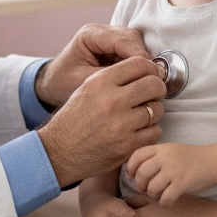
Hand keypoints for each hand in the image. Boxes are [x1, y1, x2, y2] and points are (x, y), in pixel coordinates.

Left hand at [35, 24, 150, 108]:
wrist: (52, 84)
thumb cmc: (63, 83)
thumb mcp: (83, 82)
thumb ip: (109, 78)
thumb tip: (136, 81)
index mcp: (90, 35)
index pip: (121, 39)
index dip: (139, 56)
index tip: (151, 73)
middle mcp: (101, 32)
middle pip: (132, 39)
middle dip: (145, 58)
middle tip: (156, 78)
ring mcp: (109, 39)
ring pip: (136, 44)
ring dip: (144, 62)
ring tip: (151, 80)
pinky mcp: (115, 48)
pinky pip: (133, 53)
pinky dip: (140, 65)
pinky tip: (143, 79)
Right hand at [38, 56, 165, 187]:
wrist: (60, 151)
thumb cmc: (74, 119)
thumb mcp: (87, 88)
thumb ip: (114, 78)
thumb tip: (148, 71)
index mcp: (100, 82)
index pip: (139, 64)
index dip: (151, 68)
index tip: (154, 74)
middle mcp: (112, 101)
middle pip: (153, 85)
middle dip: (157, 88)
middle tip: (153, 94)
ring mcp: (121, 125)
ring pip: (157, 110)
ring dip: (154, 112)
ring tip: (142, 115)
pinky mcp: (127, 146)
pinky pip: (155, 132)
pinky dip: (150, 131)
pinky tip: (138, 131)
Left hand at [126, 143, 213, 206]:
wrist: (211, 161)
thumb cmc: (188, 158)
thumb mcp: (169, 150)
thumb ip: (154, 156)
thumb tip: (133, 171)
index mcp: (161, 148)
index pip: (137, 155)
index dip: (131, 167)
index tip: (131, 175)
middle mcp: (165, 158)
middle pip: (142, 174)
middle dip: (141, 185)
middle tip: (146, 188)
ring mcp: (174, 171)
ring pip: (152, 188)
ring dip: (153, 195)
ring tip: (158, 195)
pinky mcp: (182, 184)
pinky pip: (165, 198)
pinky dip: (164, 203)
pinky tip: (167, 201)